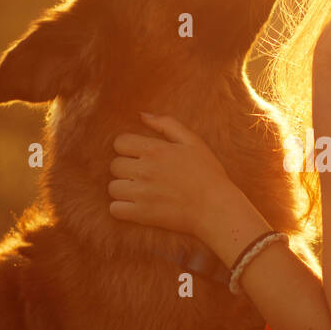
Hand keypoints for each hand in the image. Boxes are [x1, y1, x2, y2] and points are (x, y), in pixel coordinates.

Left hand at [108, 112, 234, 237]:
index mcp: (155, 150)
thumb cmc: (208, 174)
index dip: (128, 149)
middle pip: (115, 165)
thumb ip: (167, 124)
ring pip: (113, 188)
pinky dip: (122, 209)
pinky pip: (115, 209)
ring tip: (141, 192)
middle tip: (144, 176)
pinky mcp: (142, 214)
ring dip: (123, 189)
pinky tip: (136, 207)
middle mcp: (145, 170)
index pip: (120, 142)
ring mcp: (142, 193)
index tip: (140, 157)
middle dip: (126, 169)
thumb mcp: (193, 142)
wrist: (217, 209)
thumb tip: (141, 115)